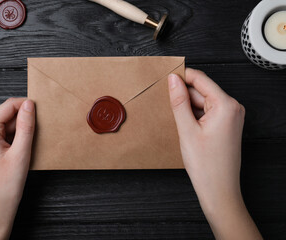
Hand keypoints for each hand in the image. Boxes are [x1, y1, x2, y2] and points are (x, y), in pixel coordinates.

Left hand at [0, 98, 34, 239]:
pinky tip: (21, 150)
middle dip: (23, 120)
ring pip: (3, 127)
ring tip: (30, 145)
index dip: (25, 105)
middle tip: (39, 130)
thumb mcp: (21, 153)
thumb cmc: (4, 188)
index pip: (7, 106)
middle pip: (5, 116)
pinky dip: (12, 139)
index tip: (41, 108)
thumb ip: (26, 125)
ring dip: (18, 131)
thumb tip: (29, 104)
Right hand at [168, 69, 261, 239]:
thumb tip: (173, 80)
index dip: (181, 77)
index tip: (165, 79)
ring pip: (203, 102)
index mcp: (226, 105)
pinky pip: (207, 112)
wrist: (218, 190)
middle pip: (202, 91)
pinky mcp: (226, 125)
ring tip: (178, 123)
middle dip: (183, 96)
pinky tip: (186, 127)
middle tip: (168, 108)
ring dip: (188, 108)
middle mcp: (232, 108)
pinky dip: (194, 116)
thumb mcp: (187, 130)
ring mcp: (231, 117)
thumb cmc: (206, 165)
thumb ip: (179, 101)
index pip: (201, 79)